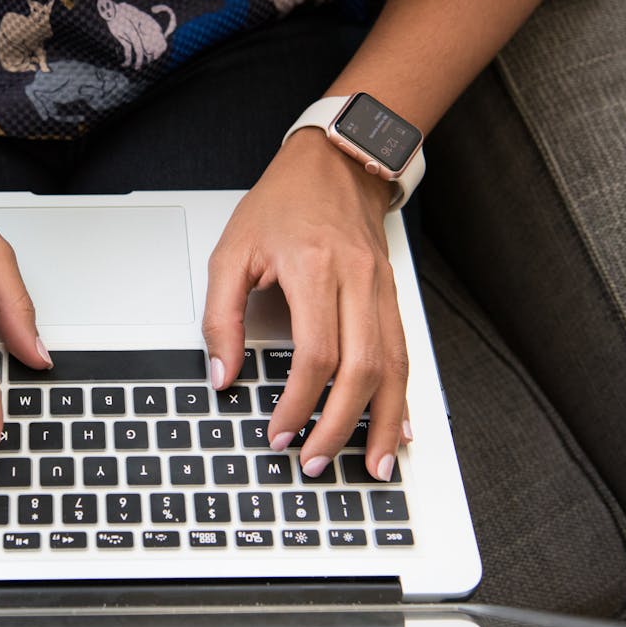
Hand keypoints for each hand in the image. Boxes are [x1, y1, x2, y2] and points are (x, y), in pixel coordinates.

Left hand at [203, 129, 411, 480]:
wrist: (337, 162)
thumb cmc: (282, 203)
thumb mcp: (232, 251)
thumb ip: (221, 316)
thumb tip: (222, 374)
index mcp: (315, 269)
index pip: (316, 354)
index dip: (299, 403)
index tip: (279, 433)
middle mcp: (358, 281)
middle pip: (363, 370)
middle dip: (340, 426)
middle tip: (315, 461)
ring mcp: (382, 289)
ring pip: (394, 368)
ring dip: (383, 423)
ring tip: (373, 465)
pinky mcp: (393, 295)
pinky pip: (404, 354)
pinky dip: (401, 396)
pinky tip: (399, 427)